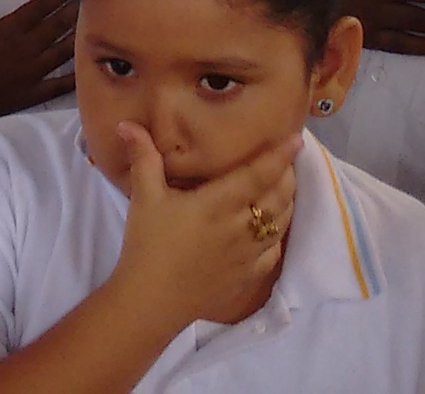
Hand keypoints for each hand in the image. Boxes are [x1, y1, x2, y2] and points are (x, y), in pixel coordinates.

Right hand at [0, 0, 76, 122]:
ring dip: (78, 36)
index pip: (38, 8)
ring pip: (62, 51)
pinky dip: (75, 76)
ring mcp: (33, 72)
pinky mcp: (34, 93)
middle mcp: (25, 48)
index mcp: (8, 30)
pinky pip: (59, 85)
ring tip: (93, 25)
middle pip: (55, 26)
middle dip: (73, 10)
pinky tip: (88, 68)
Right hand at [108, 123, 298, 331]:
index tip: (296, 139)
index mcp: (219, 203)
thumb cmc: (148, 245)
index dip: (280, 156)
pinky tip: (274, 228)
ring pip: (280, 222)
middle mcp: (240, 226)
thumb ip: (143, 158)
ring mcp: (248, 254)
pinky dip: (279, 235)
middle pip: (278, 196)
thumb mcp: (144, 198)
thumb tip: (128, 124)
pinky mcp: (247, 276)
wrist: (151, 300)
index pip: (259, 174)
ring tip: (286, 187)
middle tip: (288, 160)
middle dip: (288, 175)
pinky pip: (274, 252)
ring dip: (287, 202)